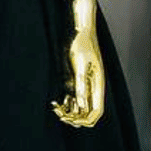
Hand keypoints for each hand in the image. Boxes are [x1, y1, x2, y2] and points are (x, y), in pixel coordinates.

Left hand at [51, 0, 105, 128]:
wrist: (76, 30)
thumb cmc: (80, 44)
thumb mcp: (79, 66)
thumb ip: (81, 87)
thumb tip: (82, 107)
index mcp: (97, 85)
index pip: (96, 112)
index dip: (86, 120)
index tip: (71, 120)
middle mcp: (90, 88)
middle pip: (86, 112)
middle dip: (74, 118)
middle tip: (60, 114)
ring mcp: (81, 85)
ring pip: (77, 107)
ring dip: (67, 112)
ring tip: (55, 108)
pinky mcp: (72, 80)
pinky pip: (70, 99)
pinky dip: (63, 104)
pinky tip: (54, 103)